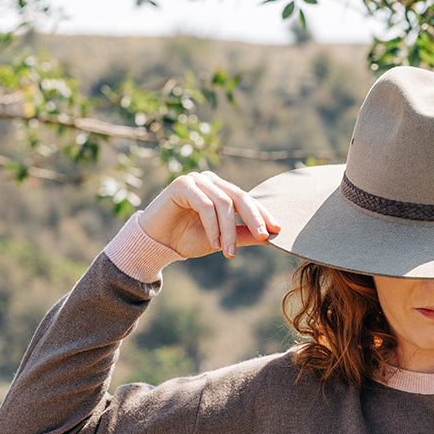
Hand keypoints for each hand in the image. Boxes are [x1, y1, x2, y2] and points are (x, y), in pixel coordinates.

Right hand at [138, 171, 280, 260]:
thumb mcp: (221, 239)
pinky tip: (214, 244)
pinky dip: (213, 226)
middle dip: (254, 218)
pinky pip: (206, 205)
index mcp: (221, 189)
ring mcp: (196, 180)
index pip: (247, 200)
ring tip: (229, 252)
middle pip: (240, 197)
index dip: (263, 214)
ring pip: (223, 204)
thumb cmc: (187, 239)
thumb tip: (270, 237)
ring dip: (229, 230)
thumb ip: (242, 235)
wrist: (156, 242)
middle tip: (263, 236)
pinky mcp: (182, 185)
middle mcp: (210, 181)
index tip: (277, 230)